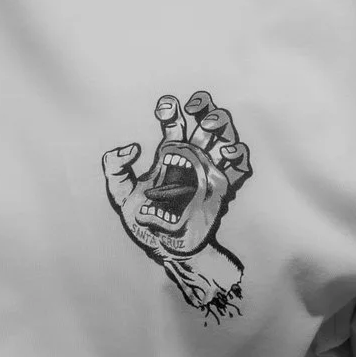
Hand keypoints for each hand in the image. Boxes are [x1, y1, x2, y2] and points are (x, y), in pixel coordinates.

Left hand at [103, 90, 253, 320]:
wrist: (166, 248)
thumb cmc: (144, 221)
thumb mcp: (120, 194)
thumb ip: (115, 167)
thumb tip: (133, 147)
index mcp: (170, 154)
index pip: (175, 122)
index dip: (172, 109)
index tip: (165, 108)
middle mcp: (192, 158)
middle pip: (206, 121)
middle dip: (205, 107)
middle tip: (195, 111)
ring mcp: (210, 172)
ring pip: (226, 137)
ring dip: (223, 125)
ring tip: (208, 127)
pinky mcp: (223, 189)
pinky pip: (241, 167)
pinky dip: (239, 156)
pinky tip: (226, 155)